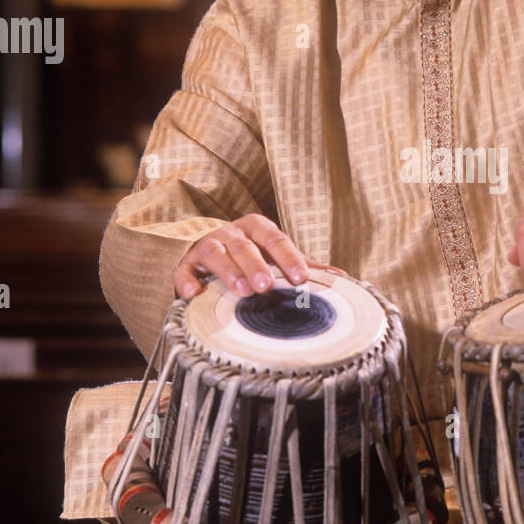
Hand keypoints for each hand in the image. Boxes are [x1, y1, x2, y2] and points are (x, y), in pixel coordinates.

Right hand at [174, 214, 324, 299]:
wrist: (207, 255)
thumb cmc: (250, 255)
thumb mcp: (275, 256)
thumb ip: (303, 265)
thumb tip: (341, 276)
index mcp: (256, 228)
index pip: (275, 239)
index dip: (288, 257)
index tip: (301, 278)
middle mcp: (231, 234)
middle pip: (244, 245)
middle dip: (256, 264)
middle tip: (267, 285)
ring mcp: (206, 247)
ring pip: (216, 254)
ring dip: (228, 272)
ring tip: (242, 291)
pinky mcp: (186, 264)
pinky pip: (183, 271)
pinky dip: (187, 281)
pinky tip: (194, 294)